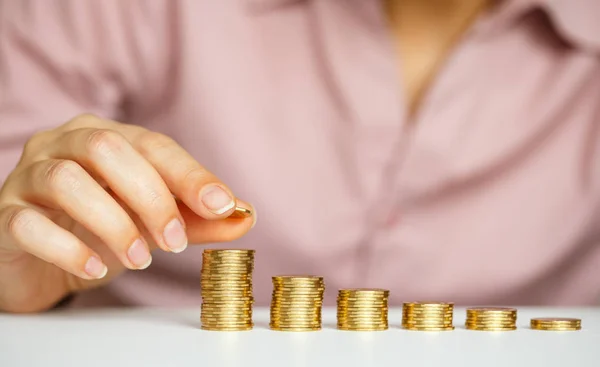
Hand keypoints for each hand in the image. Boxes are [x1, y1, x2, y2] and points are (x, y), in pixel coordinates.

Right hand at [0, 114, 254, 312]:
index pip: (152, 145)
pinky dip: (69, 249)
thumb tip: (245, 217)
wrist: (40, 260)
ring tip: (139, 259)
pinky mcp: (4, 216)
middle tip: (174, 242)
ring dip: (114, 223)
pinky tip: (97, 270)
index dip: (189, 174)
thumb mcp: (151, 223)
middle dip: (151, 197)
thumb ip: (195, 220)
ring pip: (66, 180)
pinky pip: (28, 225)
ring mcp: (26, 177)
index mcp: (105, 137)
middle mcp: (62, 145)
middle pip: (107, 150)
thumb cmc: (98, 229)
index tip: (222, 205)